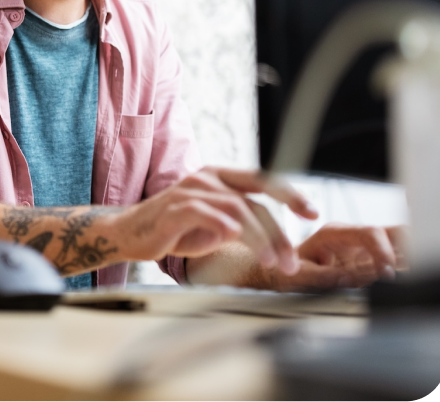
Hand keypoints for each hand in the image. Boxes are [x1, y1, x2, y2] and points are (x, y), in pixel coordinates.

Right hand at [113, 167, 318, 273]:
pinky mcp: (173, 208)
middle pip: (255, 200)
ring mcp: (189, 190)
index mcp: (219, 177)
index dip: (290, 195)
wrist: (128, 234)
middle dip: (278, 232)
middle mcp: (207, 178)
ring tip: (271, 263)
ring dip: (259, 238)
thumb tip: (270, 240)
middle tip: (291, 259)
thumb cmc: (172, 231)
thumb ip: (240, 225)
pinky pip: (204, 213)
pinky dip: (222, 224)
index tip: (312, 213)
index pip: (262, 181)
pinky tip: (234, 238)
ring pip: (236, 209)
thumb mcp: (213, 227)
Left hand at [270, 224, 404, 290]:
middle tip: (407, 268)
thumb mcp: (296, 274)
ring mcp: (362, 248)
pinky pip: (391, 260)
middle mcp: (351, 237)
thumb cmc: (284, 268)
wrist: (279, 269)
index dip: (383, 251)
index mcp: (334, 233)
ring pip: (396, 243)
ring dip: (405, 258)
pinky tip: (400, 278)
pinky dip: (400, 267)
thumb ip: (319, 276)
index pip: (369, 233)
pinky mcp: (368, 260)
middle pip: (389, 232)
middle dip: (404, 247)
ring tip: (405, 275)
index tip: (387, 271)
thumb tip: (344, 279)